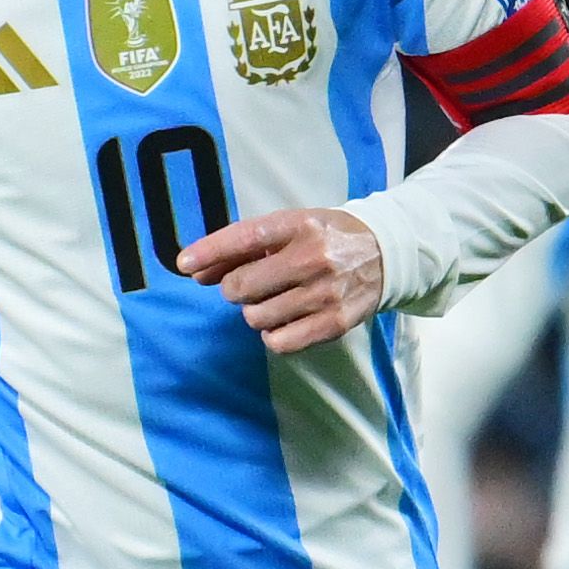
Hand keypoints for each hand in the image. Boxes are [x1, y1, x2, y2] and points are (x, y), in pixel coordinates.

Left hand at [180, 206, 386, 352]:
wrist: (385, 254)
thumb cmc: (325, 238)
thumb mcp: (290, 228)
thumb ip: (244, 248)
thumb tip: (195, 272)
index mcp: (300, 226)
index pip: (245, 238)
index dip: (210, 251)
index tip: (183, 264)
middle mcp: (314, 258)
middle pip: (242, 286)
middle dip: (234, 288)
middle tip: (249, 284)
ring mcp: (326, 293)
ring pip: (256, 317)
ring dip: (254, 312)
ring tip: (273, 300)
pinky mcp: (335, 323)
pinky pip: (279, 342)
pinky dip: (273, 335)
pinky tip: (283, 320)